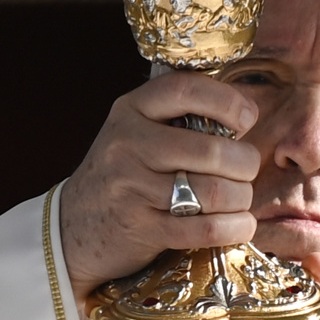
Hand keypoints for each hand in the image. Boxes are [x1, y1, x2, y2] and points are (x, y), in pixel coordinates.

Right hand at [60, 71, 260, 315]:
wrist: (71, 227)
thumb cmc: (122, 174)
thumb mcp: (137, 132)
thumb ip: (179, 119)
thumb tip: (245, 116)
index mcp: (131, 110)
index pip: (185, 90)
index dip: (227, 101)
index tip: (248, 118)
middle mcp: (128, 145)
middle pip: (211, 150)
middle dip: (245, 163)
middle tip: (245, 171)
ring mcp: (132, 188)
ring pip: (213, 191)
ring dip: (241, 199)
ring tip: (239, 200)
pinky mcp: (142, 228)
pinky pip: (204, 229)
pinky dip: (234, 228)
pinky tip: (239, 224)